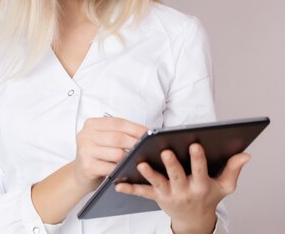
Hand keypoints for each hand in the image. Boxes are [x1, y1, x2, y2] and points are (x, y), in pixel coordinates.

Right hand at [73, 117, 146, 191]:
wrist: (79, 172)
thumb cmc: (96, 154)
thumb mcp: (103, 138)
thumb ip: (118, 133)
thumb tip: (143, 133)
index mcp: (91, 124)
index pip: (118, 123)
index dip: (135, 128)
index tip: (148, 133)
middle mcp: (86, 135)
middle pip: (118, 137)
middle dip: (135, 143)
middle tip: (146, 148)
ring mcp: (85, 151)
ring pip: (117, 153)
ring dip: (129, 158)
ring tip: (136, 160)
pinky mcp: (88, 166)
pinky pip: (111, 168)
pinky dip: (121, 169)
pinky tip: (125, 170)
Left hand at [115, 143, 250, 233]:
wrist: (195, 219)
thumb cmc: (208, 196)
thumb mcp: (224, 186)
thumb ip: (233, 169)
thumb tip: (245, 154)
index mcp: (201, 184)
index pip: (200, 169)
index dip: (198, 158)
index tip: (195, 144)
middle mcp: (185, 190)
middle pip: (177, 175)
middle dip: (172, 164)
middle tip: (165, 150)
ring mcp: (170, 194)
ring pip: (158, 183)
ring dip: (149, 174)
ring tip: (140, 164)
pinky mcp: (157, 198)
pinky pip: (142, 193)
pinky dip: (130, 188)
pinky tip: (118, 183)